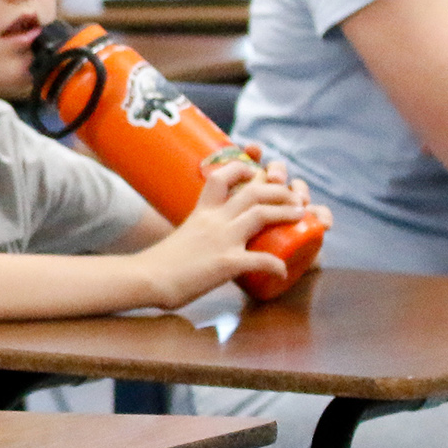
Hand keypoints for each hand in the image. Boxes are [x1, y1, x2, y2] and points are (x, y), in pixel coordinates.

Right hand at [136, 156, 326, 305]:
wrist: (146, 278)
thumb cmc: (159, 263)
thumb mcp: (183, 237)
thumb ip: (199, 233)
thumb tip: (208, 242)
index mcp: (201, 212)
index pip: (222, 177)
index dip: (244, 169)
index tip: (258, 171)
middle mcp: (214, 220)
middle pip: (252, 192)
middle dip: (279, 190)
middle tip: (294, 196)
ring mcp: (221, 239)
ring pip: (261, 215)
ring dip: (286, 213)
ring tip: (301, 215)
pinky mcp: (226, 262)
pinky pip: (261, 259)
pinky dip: (277, 265)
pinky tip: (284, 271)